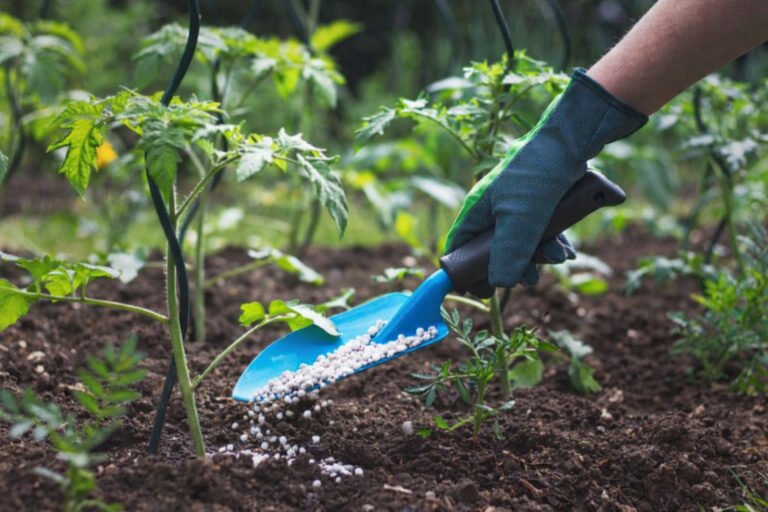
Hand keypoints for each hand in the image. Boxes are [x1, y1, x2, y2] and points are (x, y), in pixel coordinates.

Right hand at [446, 68, 646, 291]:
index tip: (483, 291)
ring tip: (558, 257)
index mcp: (478, 210)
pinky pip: (542, 233)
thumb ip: (509, 252)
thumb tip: (500, 284)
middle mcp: (494, 209)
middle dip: (515, 266)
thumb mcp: (521, 218)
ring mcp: (518, 206)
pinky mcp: (540, 203)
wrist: (573, 139)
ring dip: (540, 256)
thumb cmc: (538, 173)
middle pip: (494, 251)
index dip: (467, 271)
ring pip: (522, 244)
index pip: (460, 247)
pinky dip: (553, 244)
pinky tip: (567, 252)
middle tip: (531, 277)